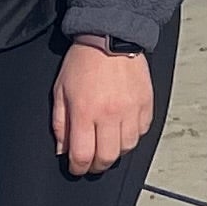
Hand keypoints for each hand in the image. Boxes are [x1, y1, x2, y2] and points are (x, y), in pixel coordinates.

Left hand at [52, 40, 153, 176]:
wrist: (111, 37)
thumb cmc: (83, 62)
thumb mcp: (60, 91)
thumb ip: (61, 124)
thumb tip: (63, 149)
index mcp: (85, 112)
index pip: (82, 155)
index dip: (78, 168)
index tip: (76, 168)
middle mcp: (110, 114)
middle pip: (107, 157)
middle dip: (97, 166)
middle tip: (92, 163)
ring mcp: (131, 109)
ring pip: (127, 147)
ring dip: (115, 152)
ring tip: (108, 145)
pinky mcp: (146, 103)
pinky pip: (142, 131)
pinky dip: (132, 135)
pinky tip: (123, 129)